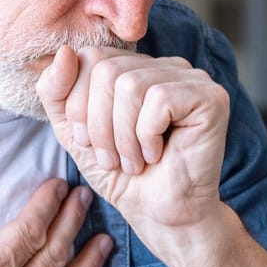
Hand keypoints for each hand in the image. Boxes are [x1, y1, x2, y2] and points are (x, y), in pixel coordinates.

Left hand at [34, 43, 229, 238]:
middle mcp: (164, 64)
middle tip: (112, 159)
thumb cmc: (122, 175)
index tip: (89, 143)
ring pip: (131, 85)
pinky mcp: (210, 97)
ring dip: (123, 137)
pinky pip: (159, 100)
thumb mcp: (73, 132)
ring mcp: (190, 77)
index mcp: (134, 67)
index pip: (89, 56)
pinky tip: (158, 156)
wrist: (159, 215)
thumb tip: (64, 51)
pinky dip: (148, 137)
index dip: (78, 104)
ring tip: (134, 162)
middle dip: (98, 125)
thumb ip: (56, 92)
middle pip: (106, 70)